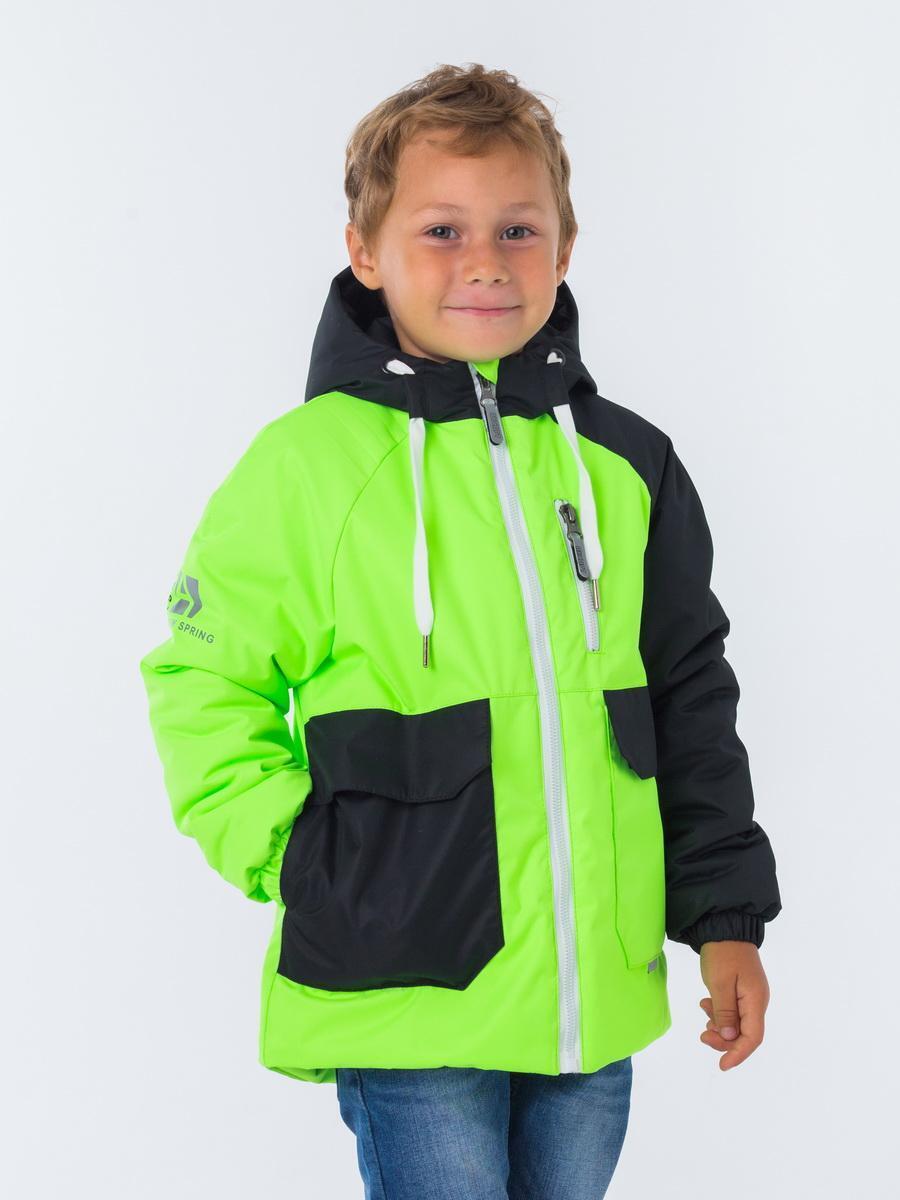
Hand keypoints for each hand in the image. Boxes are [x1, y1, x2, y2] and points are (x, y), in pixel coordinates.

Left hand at [697, 941, 769, 1070]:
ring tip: (704, 1013)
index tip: (722, 1065)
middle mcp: (756, 1001)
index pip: (753, 1037)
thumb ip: (724, 1012)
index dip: (738, 1053)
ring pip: (737, 1023)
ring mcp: (750, 995)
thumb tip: (729, 1036)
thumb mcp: (719, 983)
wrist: (724, 926)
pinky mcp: (741, 990)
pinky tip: (706, 1004)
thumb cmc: (722, 953)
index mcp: (755, 1001)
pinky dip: (719, 1013)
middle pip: (744, 1033)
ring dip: (720, 1025)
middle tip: (702, 1035)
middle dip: (724, 1039)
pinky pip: (732, 1010)